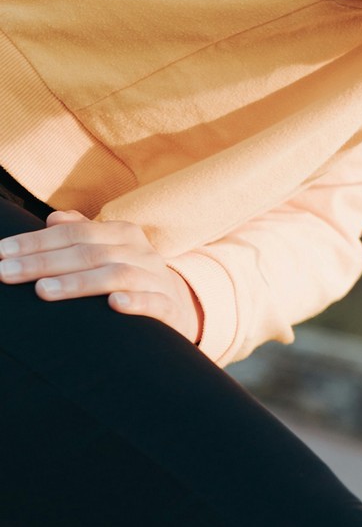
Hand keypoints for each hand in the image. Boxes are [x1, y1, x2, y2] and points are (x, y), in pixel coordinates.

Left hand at [0, 210, 201, 342]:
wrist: (179, 306)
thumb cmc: (131, 277)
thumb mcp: (108, 252)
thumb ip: (81, 234)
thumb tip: (52, 218)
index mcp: (122, 234)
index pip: (73, 233)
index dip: (35, 242)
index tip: (1, 254)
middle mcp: (140, 251)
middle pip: (88, 252)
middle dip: (44, 263)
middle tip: (6, 274)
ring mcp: (156, 279)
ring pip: (116, 275)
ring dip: (78, 283)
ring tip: (42, 291)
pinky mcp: (169, 307)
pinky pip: (154, 302)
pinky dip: (135, 302)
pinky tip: (114, 305)